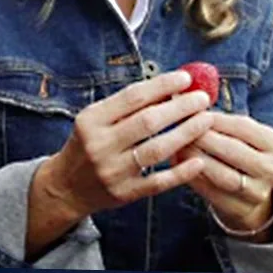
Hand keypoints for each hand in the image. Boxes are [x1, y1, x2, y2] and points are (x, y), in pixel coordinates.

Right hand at [37, 70, 213, 221]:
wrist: (66, 186)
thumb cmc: (88, 145)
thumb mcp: (96, 120)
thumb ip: (127, 106)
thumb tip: (168, 88)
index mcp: (91, 120)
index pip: (132, 97)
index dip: (162, 85)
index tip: (186, 78)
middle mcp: (100, 144)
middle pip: (148, 122)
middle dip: (180, 107)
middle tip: (202, 99)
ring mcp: (112, 171)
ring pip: (156, 150)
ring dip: (186, 133)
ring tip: (206, 121)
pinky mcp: (124, 193)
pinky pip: (158, 182)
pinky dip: (180, 172)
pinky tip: (198, 161)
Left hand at [180, 111, 272, 236]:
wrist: (250, 192)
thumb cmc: (238, 152)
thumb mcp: (239, 135)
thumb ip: (220, 121)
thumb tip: (188, 105)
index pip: (242, 127)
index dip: (215, 119)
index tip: (192, 112)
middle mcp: (271, 168)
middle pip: (233, 151)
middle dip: (204, 139)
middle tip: (181, 130)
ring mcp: (259, 192)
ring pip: (223, 175)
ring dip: (198, 160)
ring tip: (179, 148)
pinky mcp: (242, 210)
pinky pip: (214, 194)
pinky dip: (196, 180)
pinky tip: (181, 169)